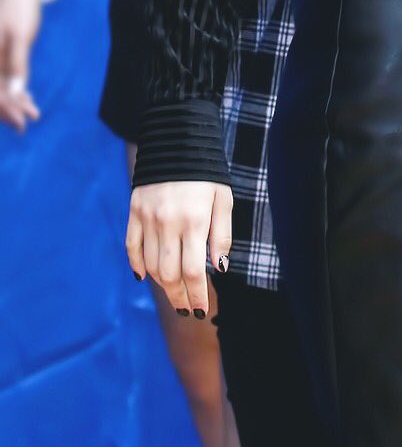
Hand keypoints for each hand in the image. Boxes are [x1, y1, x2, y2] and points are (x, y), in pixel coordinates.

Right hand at [0, 0, 42, 131]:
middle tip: (27, 123)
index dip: (6, 109)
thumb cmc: (18, 9)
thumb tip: (16, 94)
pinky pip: (2, 77)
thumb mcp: (20, 35)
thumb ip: (17, 64)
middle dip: (9, 109)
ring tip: (32, 111)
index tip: (22, 122)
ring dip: (13, 101)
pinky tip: (26, 98)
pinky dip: (13, 89)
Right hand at [126, 180, 231, 316]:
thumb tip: (219, 268)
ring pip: (151, 264)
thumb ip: (222, 235)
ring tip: (175, 294)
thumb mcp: (224, 199)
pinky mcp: (134, 211)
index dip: (197, 294)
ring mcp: (147, 218)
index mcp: (194, 221)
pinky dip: (137, 265)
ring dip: (162, 285)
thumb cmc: (208, 170)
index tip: (202, 309)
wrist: (178, 137)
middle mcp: (168, 223)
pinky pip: (132, 247)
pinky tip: (146, 276)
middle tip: (188, 309)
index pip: (192, 271)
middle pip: (169, 274)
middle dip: (179, 297)